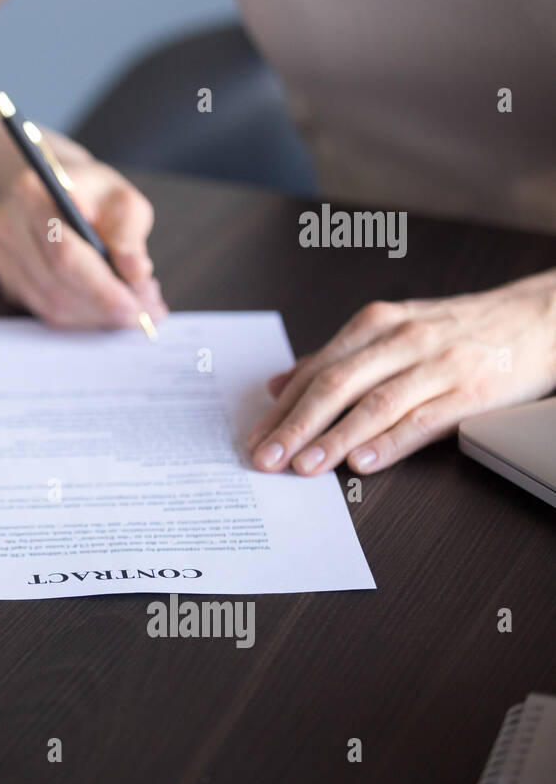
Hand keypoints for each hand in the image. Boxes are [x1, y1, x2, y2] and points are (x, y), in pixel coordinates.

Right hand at [0, 135, 166, 329]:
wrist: (59, 192)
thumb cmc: (94, 195)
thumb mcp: (123, 201)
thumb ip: (129, 237)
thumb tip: (136, 273)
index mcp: (32, 193)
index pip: (64, 253)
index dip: (102, 288)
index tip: (138, 306)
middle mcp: (7, 225)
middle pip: (55, 285)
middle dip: (104, 308)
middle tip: (144, 314)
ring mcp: (2, 255)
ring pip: (49, 305)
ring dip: (94, 317)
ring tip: (131, 311)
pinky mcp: (8, 279)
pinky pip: (44, 311)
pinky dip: (80, 318)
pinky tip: (105, 309)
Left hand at [247, 271, 555, 475]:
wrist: (539, 317)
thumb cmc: (457, 329)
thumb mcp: (392, 330)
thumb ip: (334, 358)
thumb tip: (278, 385)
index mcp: (375, 324)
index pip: (315, 371)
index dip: (281, 408)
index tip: (256, 438)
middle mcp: (402, 339)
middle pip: (336, 386)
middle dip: (295, 426)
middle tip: (266, 458)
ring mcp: (438, 364)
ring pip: (375, 404)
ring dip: (334, 439)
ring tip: (305, 467)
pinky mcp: (472, 389)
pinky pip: (424, 418)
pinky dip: (390, 442)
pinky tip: (364, 462)